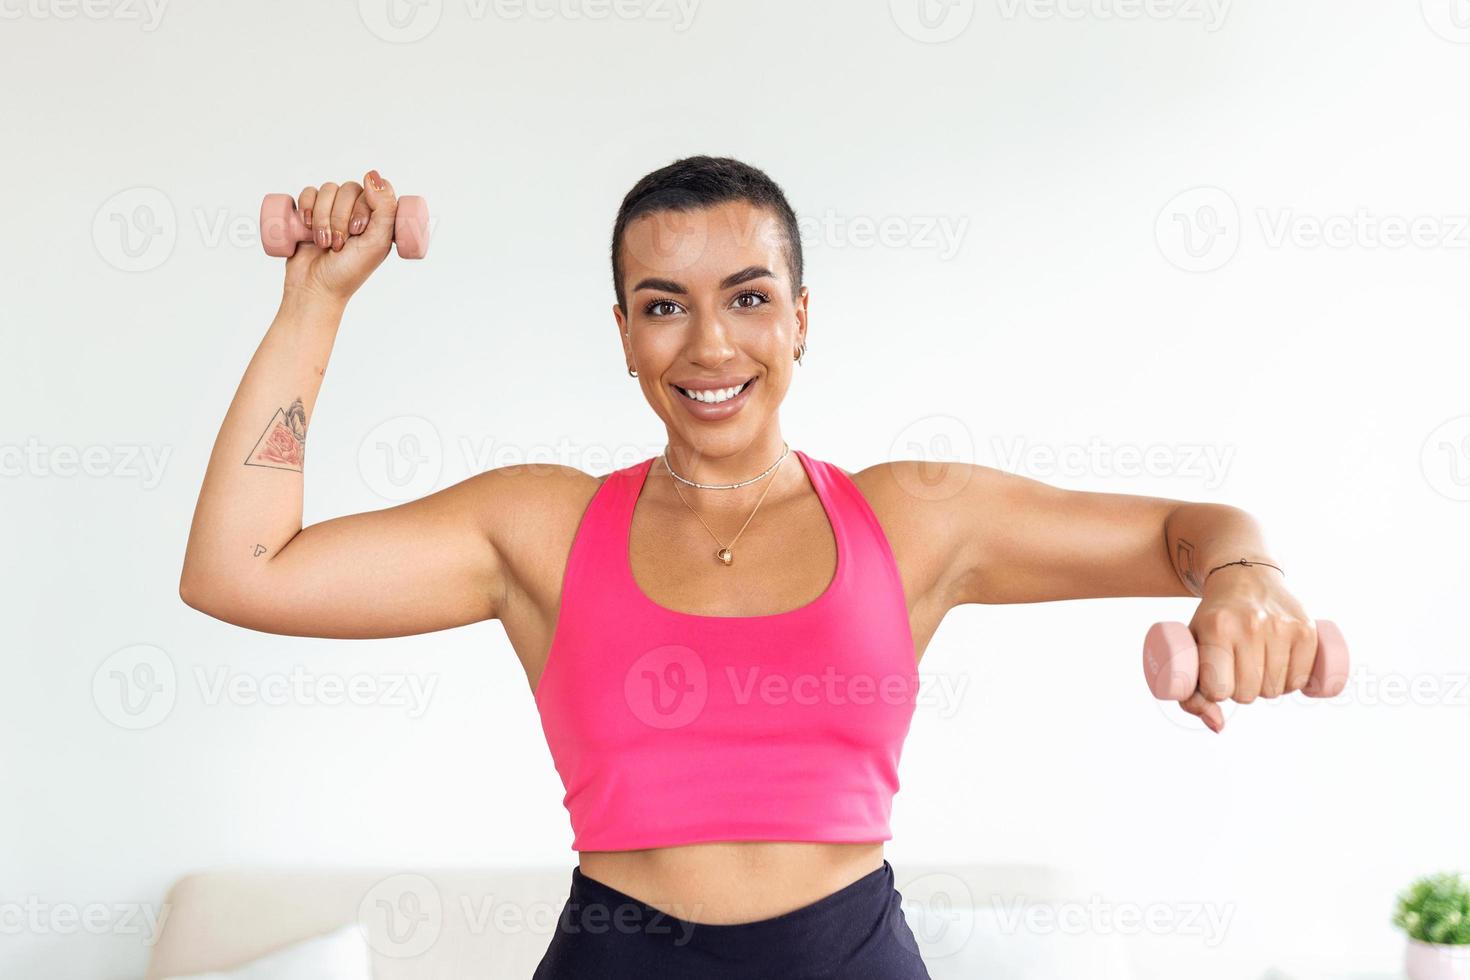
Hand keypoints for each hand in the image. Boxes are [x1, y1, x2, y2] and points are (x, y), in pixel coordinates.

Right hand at [281, 170, 397, 304]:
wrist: (314, 288)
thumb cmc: (349, 271)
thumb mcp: (377, 243)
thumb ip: (385, 209)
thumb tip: (372, 175)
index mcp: (379, 218)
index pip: (375, 189)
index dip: (363, 207)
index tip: (358, 230)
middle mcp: (357, 211)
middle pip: (348, 188)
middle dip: (339, 217)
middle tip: (339, 244)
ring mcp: (333, 210)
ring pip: (328, 189)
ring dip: (322, 216)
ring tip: (323, 243)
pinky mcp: (310, 212)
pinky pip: (308, 191)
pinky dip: (306, 206)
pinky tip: (306, 225)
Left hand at [1176, 564, 1319, 731]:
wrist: (1245, 576)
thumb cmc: (1213, 621)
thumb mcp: (1191, 648)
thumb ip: (1191, 695)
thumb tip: (1218, 727)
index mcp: (1216, 628)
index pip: (1219, 690)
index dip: (1216, 691)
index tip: (1215, 677)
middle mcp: (1250, 625)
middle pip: (1248, 693)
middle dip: (1241, 691)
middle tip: (1237, 671)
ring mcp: (1281, 626)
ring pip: (1276, 690)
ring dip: (1266, 688)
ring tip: (1258, 666)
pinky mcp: (1306, 628)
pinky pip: (1301, 680)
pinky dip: (1291, 683)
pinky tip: (1281, 668)